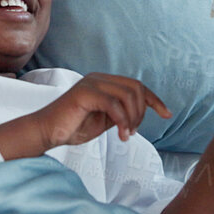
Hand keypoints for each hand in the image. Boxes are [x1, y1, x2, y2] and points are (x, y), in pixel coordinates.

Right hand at [32, 73, 170, 149]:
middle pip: (136, 88)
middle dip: (142, 112)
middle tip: (132, 132)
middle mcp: (99, 78)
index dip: (154, 100)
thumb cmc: (72, 128)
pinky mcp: (85, 93)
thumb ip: (120, 113)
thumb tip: (139, 114)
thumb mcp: (104, 121)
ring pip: (128, 95)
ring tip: (126, 135)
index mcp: (104, 82)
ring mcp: (91, 83)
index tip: (167, 114)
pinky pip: (114, 104)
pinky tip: (121, 135)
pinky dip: (122, 121)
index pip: (137, 86)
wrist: (47, 132)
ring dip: (133, 118)